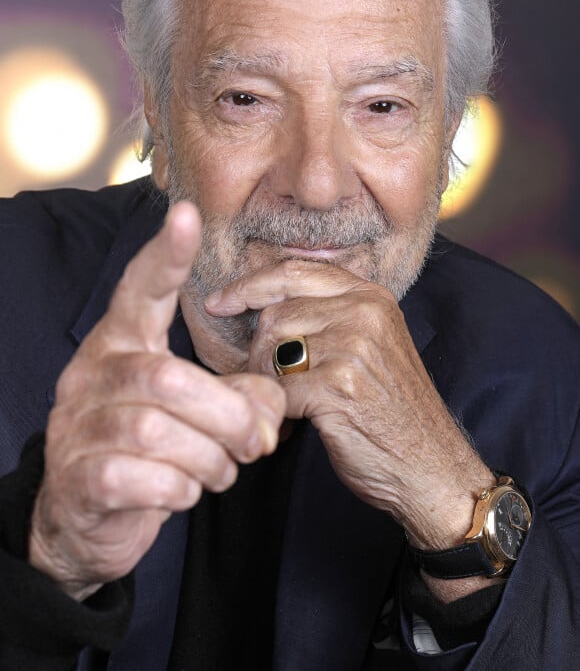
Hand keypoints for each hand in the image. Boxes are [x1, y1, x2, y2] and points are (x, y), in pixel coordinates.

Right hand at [29, 202, 284, 600]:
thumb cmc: (151, 447)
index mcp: (122, 341)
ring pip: (157, 429)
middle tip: (258, 443)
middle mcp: (92, 373)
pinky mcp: (80, 477)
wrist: (86, 515)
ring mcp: (78, 425)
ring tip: (222, 470)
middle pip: (170, 378)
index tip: (188, 214)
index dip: (166, 256)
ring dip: (209, 458)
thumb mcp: (196, 413)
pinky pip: (142, 478)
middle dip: (230, 416)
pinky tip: (185, 490)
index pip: (142, 289)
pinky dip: (180, 489)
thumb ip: (237, 398)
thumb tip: (270, 410)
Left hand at [205, 260, 493, 550]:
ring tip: (286, 407)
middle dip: (259, 352)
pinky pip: (277, 389)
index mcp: (370, 296)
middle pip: (275, 312)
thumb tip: (263, 308)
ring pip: (270, 348)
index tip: (219, 303)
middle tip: (269, 385)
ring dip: (264, 382)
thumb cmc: (393, 412)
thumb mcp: (372, 346)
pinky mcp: (339, 386)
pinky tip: (290, 427)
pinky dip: (273, 412)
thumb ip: (330, 317)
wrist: (432, 469)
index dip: (248, 285)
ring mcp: (353, 346)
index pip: (294, 271)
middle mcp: (364, 312)